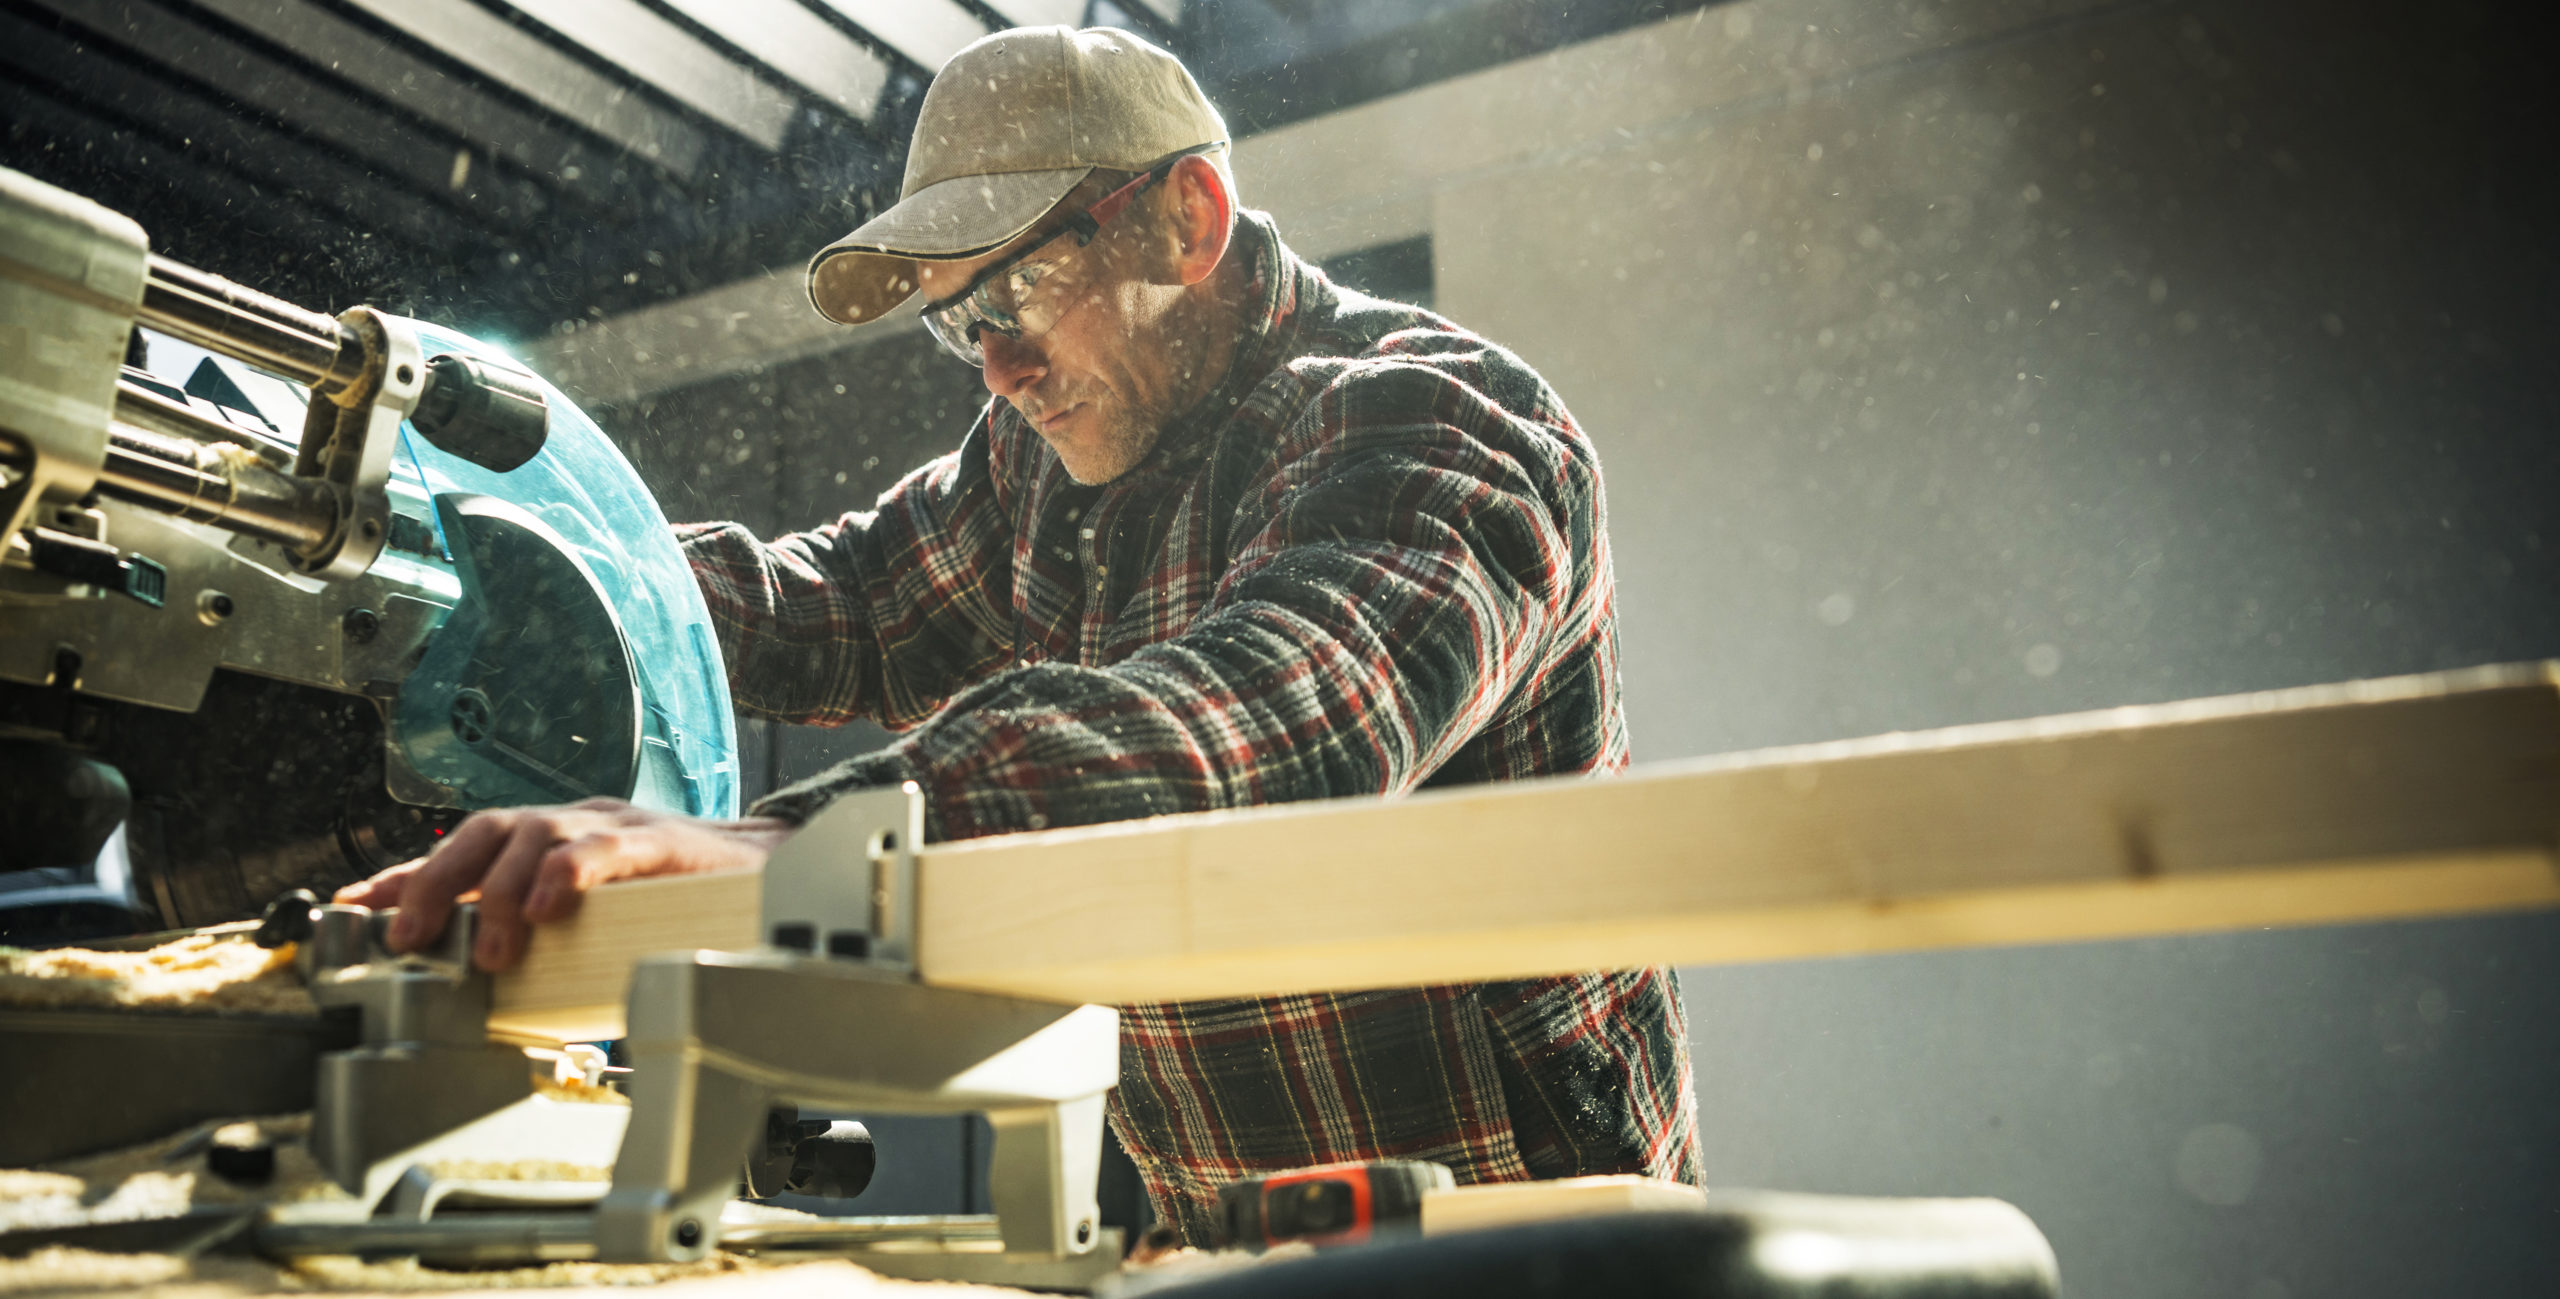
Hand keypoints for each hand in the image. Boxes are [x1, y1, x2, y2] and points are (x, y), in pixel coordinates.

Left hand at [333, 798, 793, 971]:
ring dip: (500, 891)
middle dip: (435, 882)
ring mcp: (615, 825)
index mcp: (553, 843)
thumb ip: (548, 941)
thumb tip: (490, 990)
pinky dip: (569, 871)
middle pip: (486, 831)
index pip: (465, 848)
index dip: (406, 874)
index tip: (350, 909)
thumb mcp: (598, 919)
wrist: (770, 873)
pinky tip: (551, 904)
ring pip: (536, 832)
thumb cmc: (681, 899)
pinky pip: (605, 846)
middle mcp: (574, 822)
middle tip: (410, 938)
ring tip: (493, 950)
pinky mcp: (661, 841)